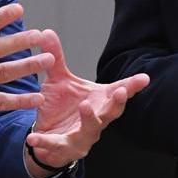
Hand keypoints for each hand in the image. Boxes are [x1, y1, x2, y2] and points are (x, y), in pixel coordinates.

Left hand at [26, 30, 148, 173]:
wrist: (47, 137)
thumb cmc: (62, 108)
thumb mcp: (58, 80)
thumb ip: (56, 58)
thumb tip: (47, 31)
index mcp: (99, 101)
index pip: (119, 92)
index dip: (132, 86)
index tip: (145, 78)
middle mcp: (96, 118)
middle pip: (111, 112)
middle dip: (117, 103)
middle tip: (120, 92)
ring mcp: (83, 135)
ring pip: (91, 128)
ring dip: (90, 118)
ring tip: (85, 107)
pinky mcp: (65, 147)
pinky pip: (56, 144)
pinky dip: (45, 141)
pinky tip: (33, 137)